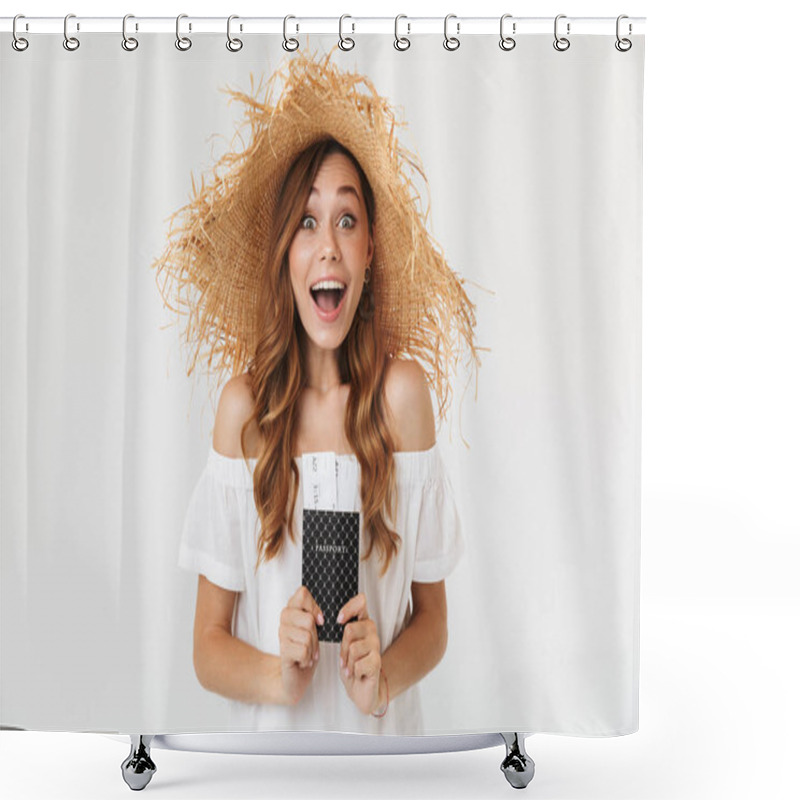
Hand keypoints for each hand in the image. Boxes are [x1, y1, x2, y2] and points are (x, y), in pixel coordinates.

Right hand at [278, 586, 323, 704]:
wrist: (295, 676)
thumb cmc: (306, 649)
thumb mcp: (312, 629)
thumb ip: (314, 615)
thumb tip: (320, 617)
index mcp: (292, 608)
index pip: (302, 593)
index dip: (314, 607)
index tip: (319, 620)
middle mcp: (284, 619)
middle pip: (308, 619)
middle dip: (316, 635)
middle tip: (311, 643)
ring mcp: (281, 634)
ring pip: (307, 636)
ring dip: (313, 649)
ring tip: (307, 653)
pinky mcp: (283, 651)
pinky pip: (304, 650)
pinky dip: (308, 658)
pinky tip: (303, 660)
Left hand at [337, 593, 382, 715]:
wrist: (362, 689)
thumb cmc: (352, 665)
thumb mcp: (345, 644)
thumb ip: (345, 630)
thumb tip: (337, 618)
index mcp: (363, 623)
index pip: (361, 602)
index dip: (349, 607)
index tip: (339, 619)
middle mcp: (371, 631)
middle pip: (350, 630)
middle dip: (342, 648)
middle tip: (345, 658)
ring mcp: (376, 646)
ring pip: (353, 648)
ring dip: (347, 662)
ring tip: (351, 667)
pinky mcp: (377, 661)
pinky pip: (358, 663)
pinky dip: (353, 672)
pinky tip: (358, 674)